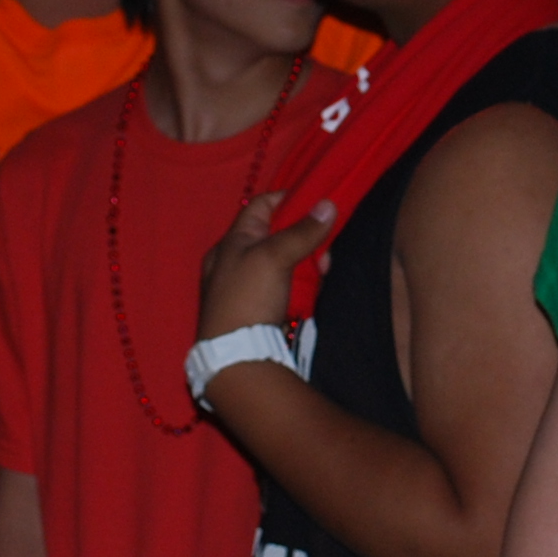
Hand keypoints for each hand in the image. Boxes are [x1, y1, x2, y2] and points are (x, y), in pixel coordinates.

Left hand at [193, 194, 336, 405]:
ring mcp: (247, 287)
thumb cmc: (248, 298)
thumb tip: (328, 204)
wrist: (237, 357)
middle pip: (277, 235)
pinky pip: (286, 287)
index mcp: (230, 242)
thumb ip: (302, 231)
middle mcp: (235, 261)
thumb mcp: (274, 257)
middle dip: (305, 238)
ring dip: (307, 264)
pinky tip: (313, 290)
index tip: (317, 201)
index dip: (288, 199)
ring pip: (285, 262)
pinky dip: (301, 285)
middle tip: (325, 248)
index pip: (260, 206)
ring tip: (323, 271)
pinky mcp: (259, 310)